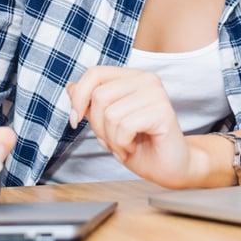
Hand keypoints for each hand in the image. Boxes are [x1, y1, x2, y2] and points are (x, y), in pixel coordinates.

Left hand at [68, 66, 203, 187]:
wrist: (170, 167)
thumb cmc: (141, 146)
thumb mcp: (107, 124)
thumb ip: (91, 105)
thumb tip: (71, 87)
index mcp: (132, 77)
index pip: (94, 73)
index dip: (78, 98)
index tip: (75, 121)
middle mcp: (146, 79)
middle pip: (99, 96)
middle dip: (98, 126)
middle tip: (113, 140)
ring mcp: (156, 93)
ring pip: (110, 114)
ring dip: (111, 139)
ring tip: (125, 145)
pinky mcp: (163, 111)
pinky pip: (124, 126)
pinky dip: (122, 144)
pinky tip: (133, 146)